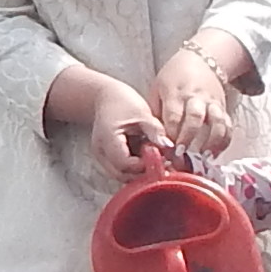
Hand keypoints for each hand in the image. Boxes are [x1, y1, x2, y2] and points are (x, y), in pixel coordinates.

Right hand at [46, 62, 174, 176]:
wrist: (106, 97)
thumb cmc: (122, 101)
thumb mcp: (142, 113)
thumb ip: (156, 132)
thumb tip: (170, 147)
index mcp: (108, 138)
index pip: (125, 163)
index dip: (144, 165)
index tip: (161, 159)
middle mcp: (100, 151)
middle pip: (122, 174)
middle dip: (143, 173)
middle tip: (163, 164)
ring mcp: (101, 156)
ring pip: (121, 175)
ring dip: (140, 172)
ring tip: (156, 160)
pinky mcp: (107, 158)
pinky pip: (121, 170)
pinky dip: (135, 168)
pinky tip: (147, 158)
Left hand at [152, 29, 246, 152]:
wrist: (201, 60)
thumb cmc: (174, 77)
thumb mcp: (158, 88)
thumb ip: (156, 113)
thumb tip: (155, 139)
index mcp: (175, 92)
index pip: (174, 115)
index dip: (171, 134)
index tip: (167, 149)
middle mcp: (195, 97)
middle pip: (195, 118)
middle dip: (189, 138)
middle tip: (182, 155)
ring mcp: (212, 102)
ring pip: (216, 122)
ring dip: (211, 141)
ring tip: (204, 158)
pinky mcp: (223, 108)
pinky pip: (228, 125)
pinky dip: (224, 141)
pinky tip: (216, 154)